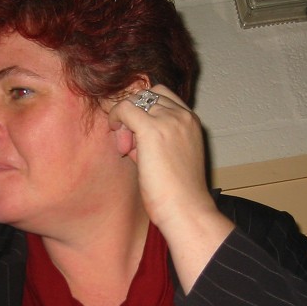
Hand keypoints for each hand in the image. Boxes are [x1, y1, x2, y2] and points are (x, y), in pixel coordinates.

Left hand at [108, 86, 233, 291]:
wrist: (186, 210)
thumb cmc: (178, 194)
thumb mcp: (171, 159)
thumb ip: (154, 143)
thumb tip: (129, 138)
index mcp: (191, 121)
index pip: (162, 96)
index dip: (143, 111)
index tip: (135, 136)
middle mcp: (182, 115)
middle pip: (146, 95)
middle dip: (133, 113)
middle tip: (127, 143)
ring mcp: (168, 120)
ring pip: (134, 100)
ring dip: (123, 119)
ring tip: (125, 147)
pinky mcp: (152, 129)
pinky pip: (124, 109)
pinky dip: (115, 120)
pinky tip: (119, 144)